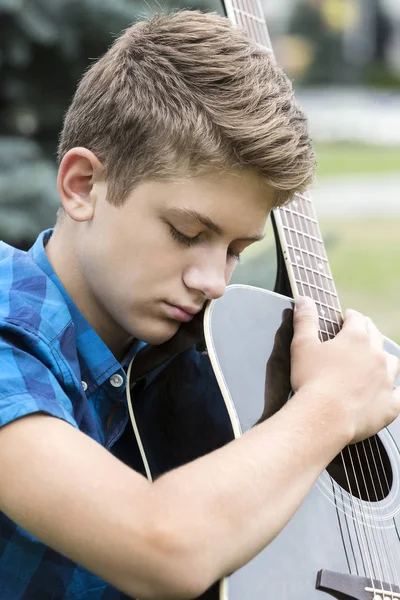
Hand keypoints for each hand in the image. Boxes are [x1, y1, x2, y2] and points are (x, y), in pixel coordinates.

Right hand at [290, 296, 399, 443]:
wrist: (325, 417)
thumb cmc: (311, 381)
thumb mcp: (301, 345)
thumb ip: (305, 320)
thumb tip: (304, 300)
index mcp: (355, 338)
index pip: (357, 319)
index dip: (350, 316)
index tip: (346, 317)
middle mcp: (376, 355)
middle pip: (376, 336)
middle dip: (368, 332)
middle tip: (360, 334)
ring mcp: (387, 380)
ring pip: (392, 362)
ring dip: (384, 359)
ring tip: (375, 361)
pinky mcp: (390, 405)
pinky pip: (398, 394)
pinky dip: (393, 391)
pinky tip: (386, 392)